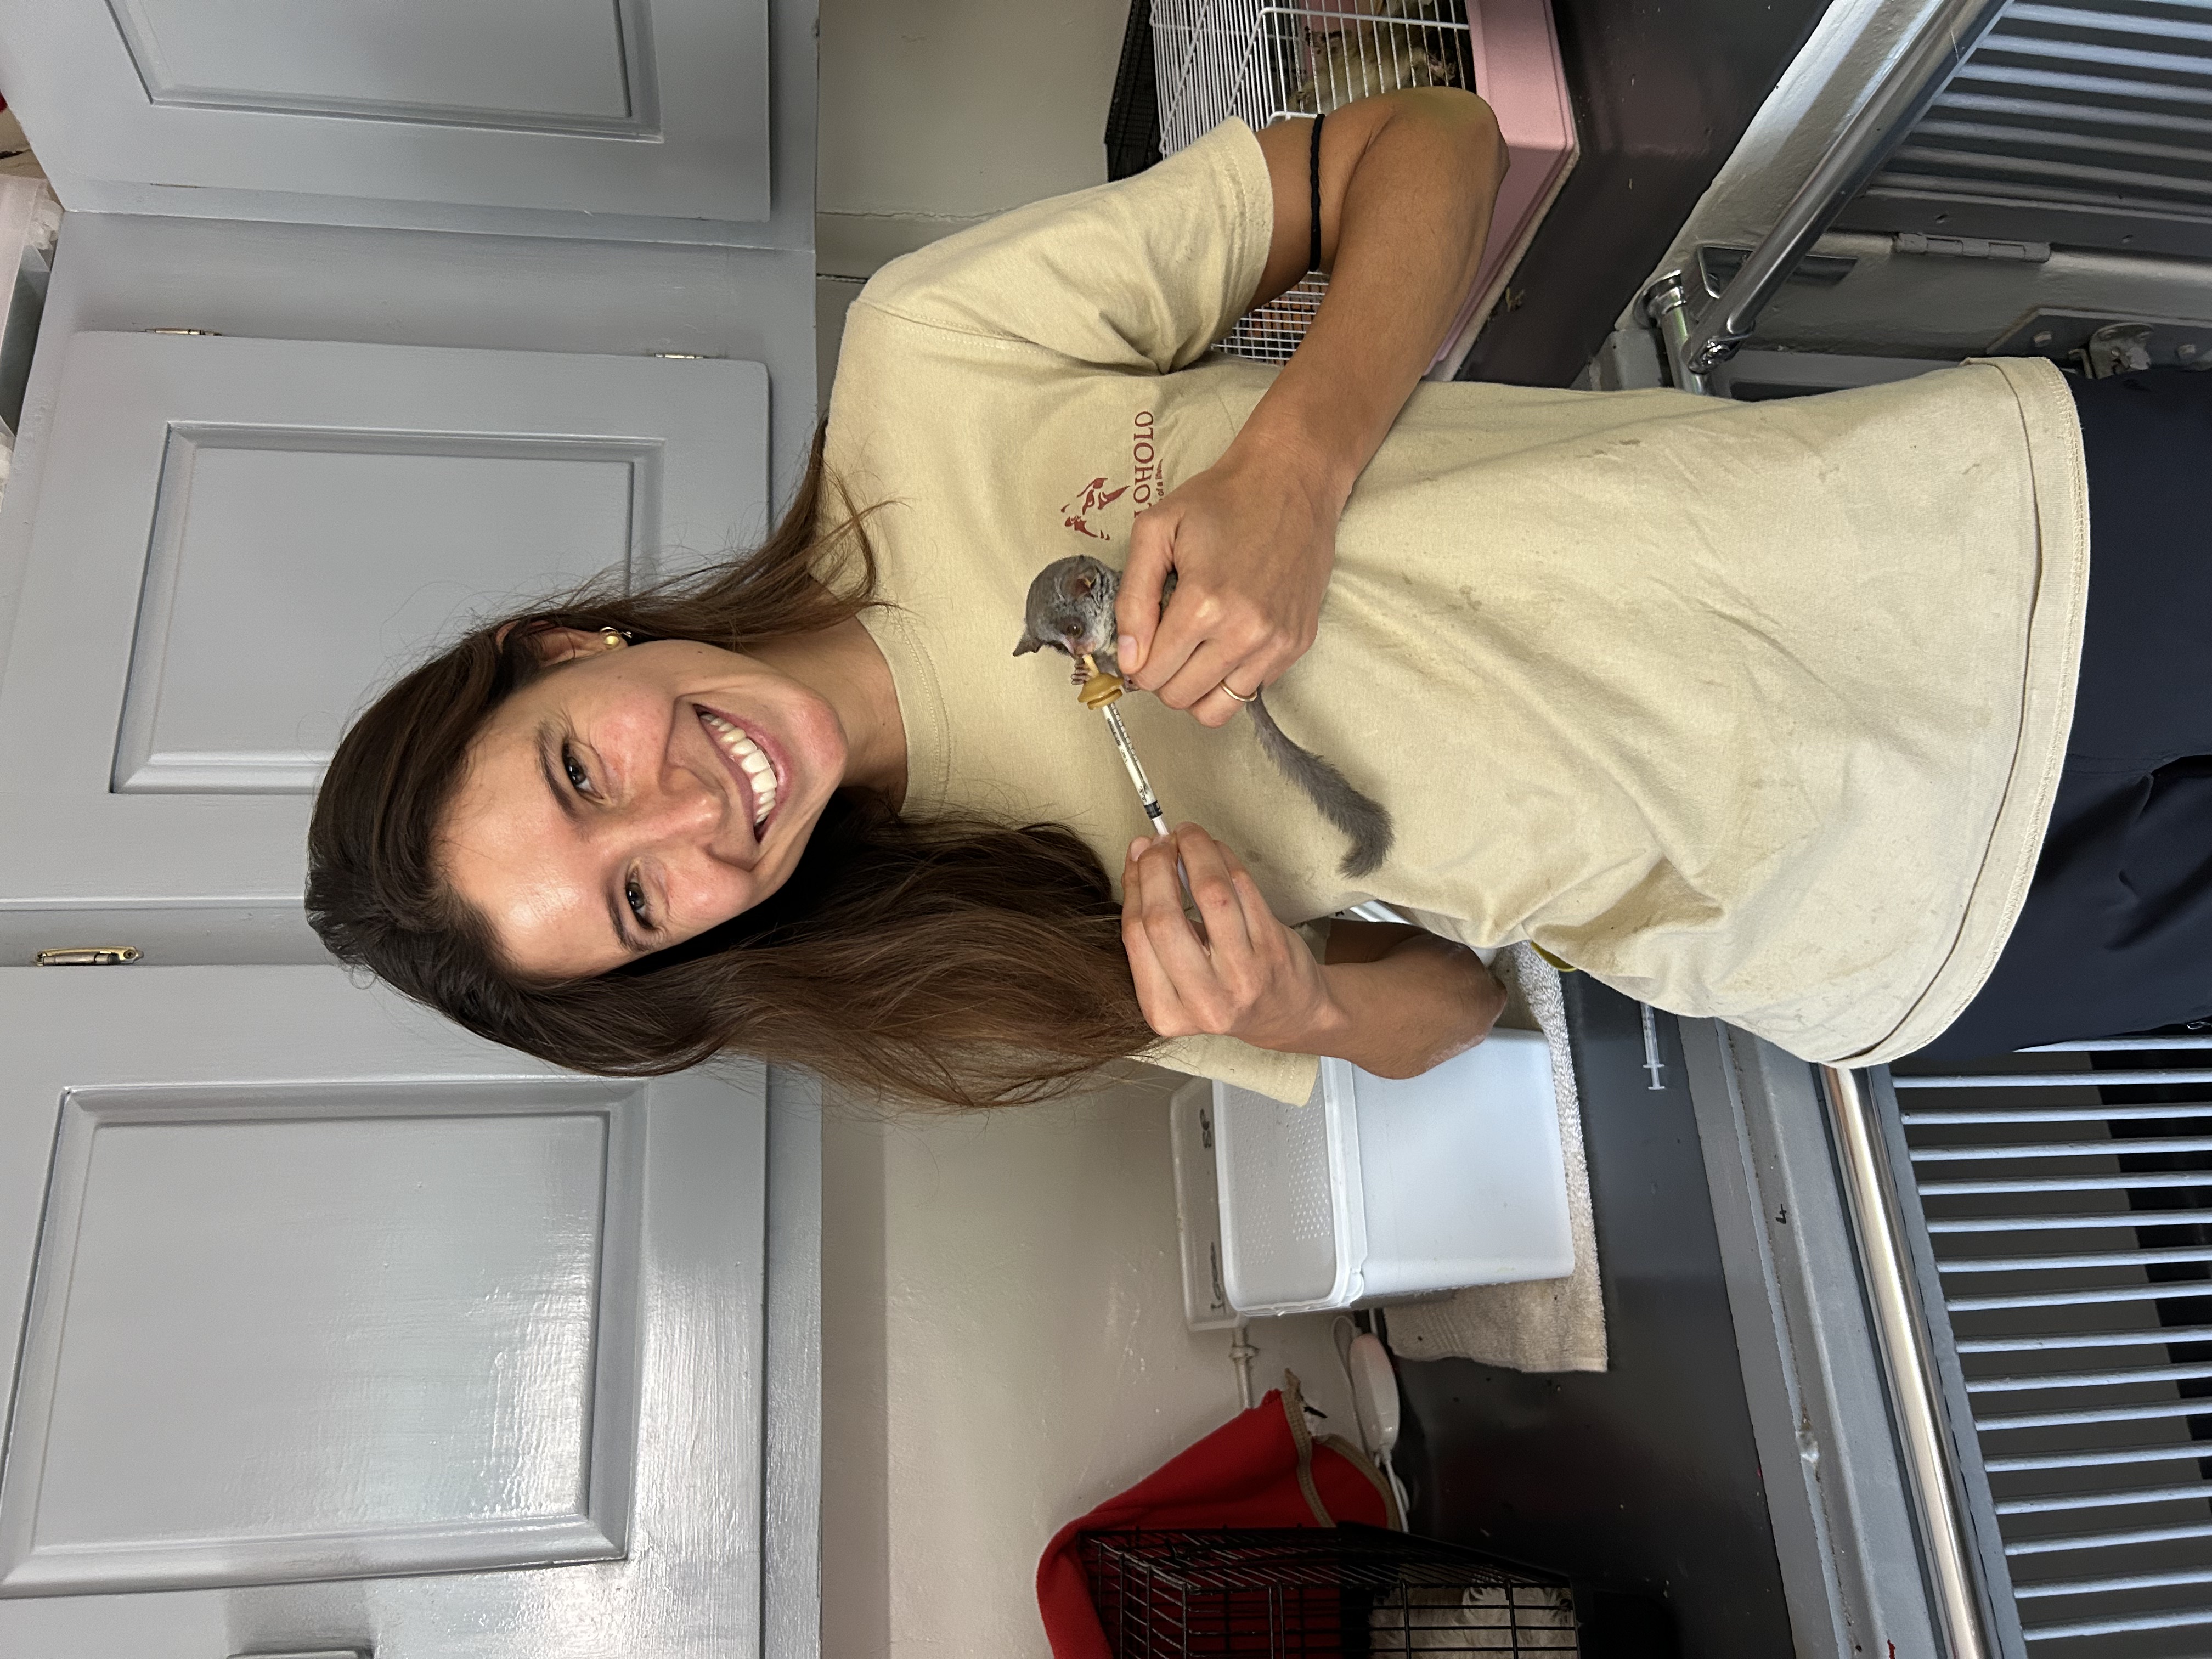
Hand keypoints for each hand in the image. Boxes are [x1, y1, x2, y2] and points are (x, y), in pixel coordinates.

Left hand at [1114, 438, 1338, 728]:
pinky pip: (1251, 690)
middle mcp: (1244, 632)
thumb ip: (1133, 598)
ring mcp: (1276, 642)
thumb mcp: (1155, 531)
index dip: (1136, 663)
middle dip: (1162, 676)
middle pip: (1181, 697)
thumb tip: (1128, 657)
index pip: (1151, 675)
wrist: (1291, 479)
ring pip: (1217, 708)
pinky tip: (1227, 638)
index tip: (1141, 641)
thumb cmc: (1221, 499)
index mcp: (1204, 604)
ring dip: (1196, 685)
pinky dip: (1231, 675)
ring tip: (1194, 647)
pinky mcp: (1298, 643)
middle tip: (1165, 642)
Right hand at [1121, 823, 1342, 1050]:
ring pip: (1210, 895)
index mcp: (1165, 1012)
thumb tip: (1137, 855)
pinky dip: (1225, 859)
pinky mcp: (1273, 950)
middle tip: (1161, 842)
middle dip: (1157, 867)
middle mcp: (1204, 1001)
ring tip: (1189, 836)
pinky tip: (1215, 850)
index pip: (1136, 935)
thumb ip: (1153, 925)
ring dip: (1196, 852)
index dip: (1134, 884)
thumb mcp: (1178, 978)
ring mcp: (1243, 976)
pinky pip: (1243, 889)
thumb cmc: (1225, 989)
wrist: (1288, 1012)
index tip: (1137, 854)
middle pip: (1163, 919)